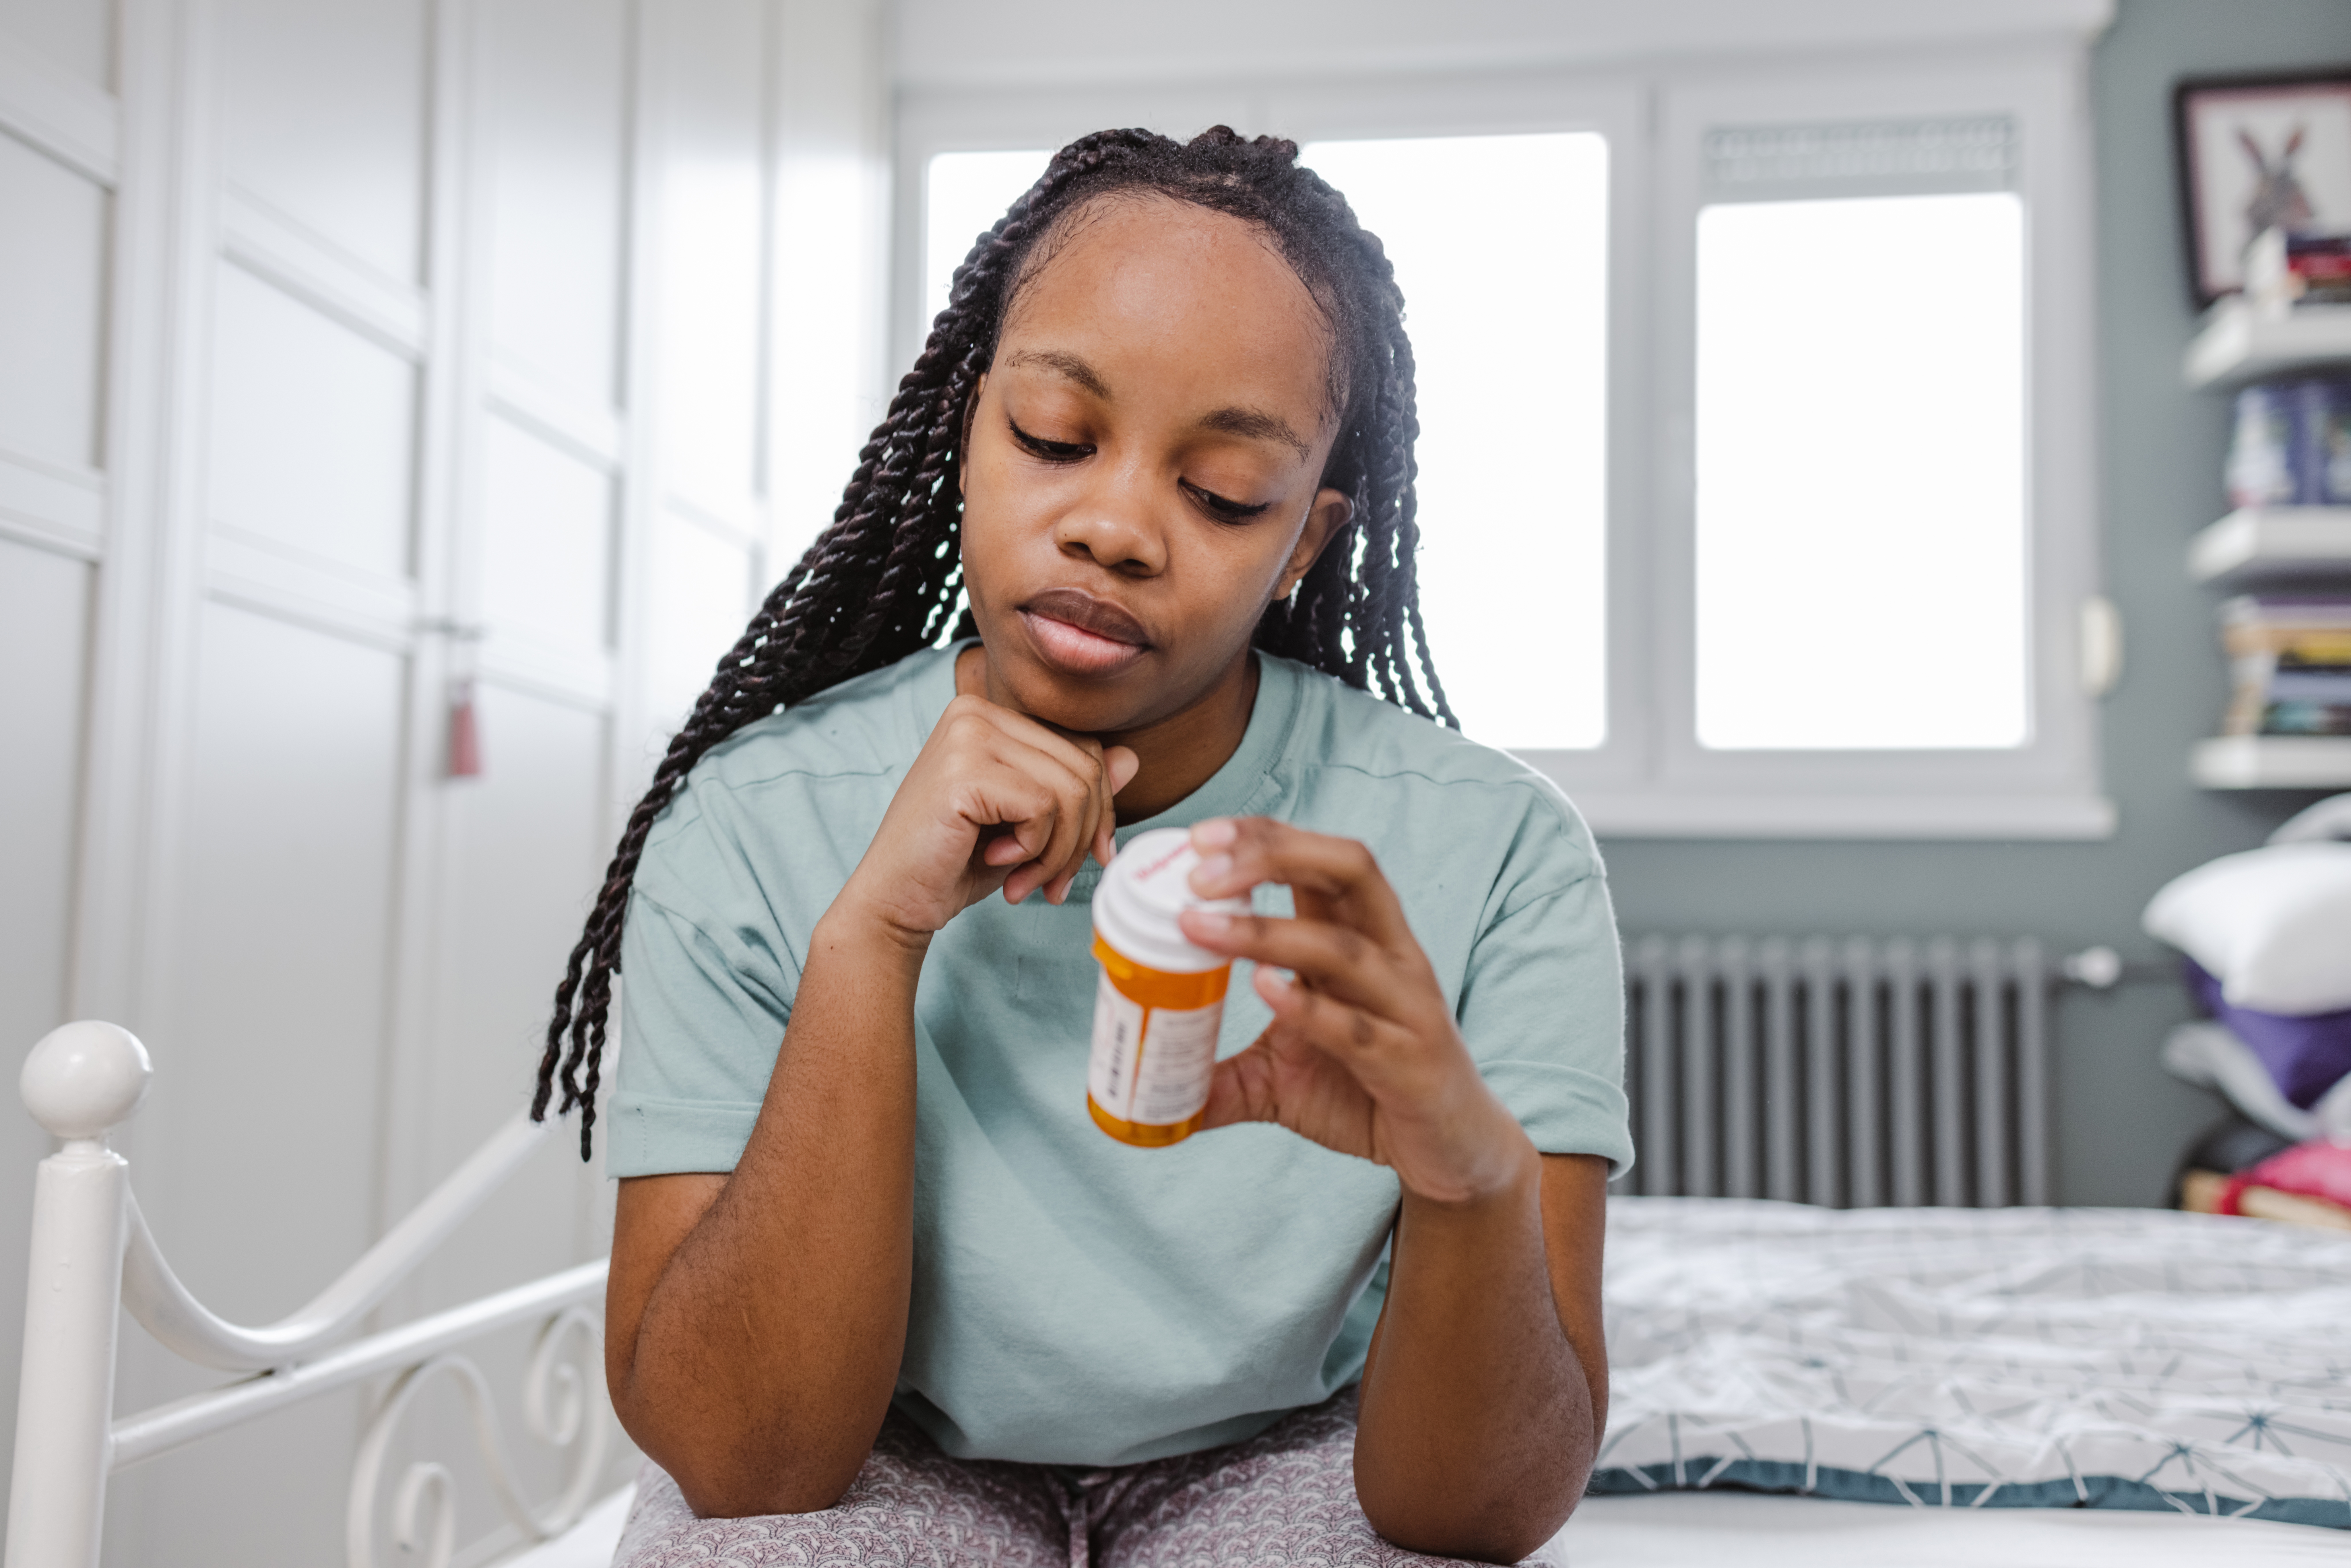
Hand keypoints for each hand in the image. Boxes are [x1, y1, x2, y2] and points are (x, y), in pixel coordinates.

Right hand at [834, 694, 1138, 946]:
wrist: (896, 900)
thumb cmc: (957, 862)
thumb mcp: (1030, 824)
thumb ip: (1075, 788)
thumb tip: (1132, 758)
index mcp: (992, 716)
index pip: (1084, 749)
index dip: (1100, 810)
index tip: (1086, 858)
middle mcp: (977, 711)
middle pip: (1086, 768)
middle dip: (1082, 837)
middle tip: (1052, 882)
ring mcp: (968, 734)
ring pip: (1071, 789)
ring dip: (1059, 851)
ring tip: (1027, 880)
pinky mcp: (965, 769)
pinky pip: (1044, 806)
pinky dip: (1035, 849)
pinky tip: (999, 862)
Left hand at [1177, 817, 1529, 1204]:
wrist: (1451, 1151)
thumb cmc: (1367, 1093)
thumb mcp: (1281, 1078)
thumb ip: (1221, 1076)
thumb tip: (1145, 1094)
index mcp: (1362, 939)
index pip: (1319, 861)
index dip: (1263, 837)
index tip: (1198, 837)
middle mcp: (1390, 957)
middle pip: (1347, 870)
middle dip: (1274, 854)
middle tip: (1198, 868)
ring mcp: (1407, 1007)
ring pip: (1344, 947)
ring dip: (1267, 932)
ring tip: (1197, 925)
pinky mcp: (1412, 1062)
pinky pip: (1359, 1027)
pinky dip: (1309, 1007)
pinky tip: (1265, 990)